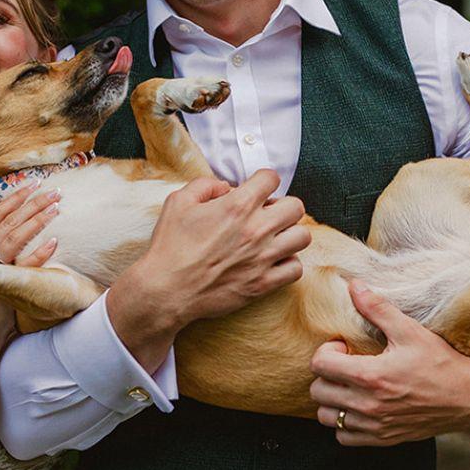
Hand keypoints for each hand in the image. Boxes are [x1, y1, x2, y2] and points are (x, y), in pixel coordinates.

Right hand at [0, 181, 60, 342]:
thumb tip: (18, 225)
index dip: (15, 196)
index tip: (35, 183)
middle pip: (8, 219)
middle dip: (32, 202)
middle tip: (55, 191)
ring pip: (13, 235)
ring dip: (36, 219)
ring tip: (56, 208)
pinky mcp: (1, 283)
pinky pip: (23, 265)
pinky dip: (39, 252)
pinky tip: (55, 241)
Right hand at [106, 169, 310, 368]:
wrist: (166, 290)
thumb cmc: (170, 246)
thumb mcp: (178, 202)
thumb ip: (205, 185)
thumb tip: (226, 187)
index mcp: (237, 206)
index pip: (272, 178)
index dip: (263, 181)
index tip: (256, 190)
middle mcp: (256, 229)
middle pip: (296, 207)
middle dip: (282, 206)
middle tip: (266, 215)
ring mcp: (263, 258)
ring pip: (302, 237)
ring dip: (289, 234)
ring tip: (273, 238)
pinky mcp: (263, 284)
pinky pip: (295, 269)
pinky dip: (287, 264)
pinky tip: (271, 262)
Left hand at [310, 280, 469, 445]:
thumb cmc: (441, 362)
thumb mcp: (410, 331)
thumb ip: (377, 308)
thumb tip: (353, 286)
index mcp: (371, 376)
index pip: (320, 365)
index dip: (327, 351)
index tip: (344, 347)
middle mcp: (369, 405)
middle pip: (318, 392)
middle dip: (326, 374)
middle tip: (345, 365)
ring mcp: (375, 425)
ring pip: (327, 417)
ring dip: (331, 400)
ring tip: (348, 385)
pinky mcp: (383, 438)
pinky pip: (344, 437)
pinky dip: (344, 423)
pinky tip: (358, 406)